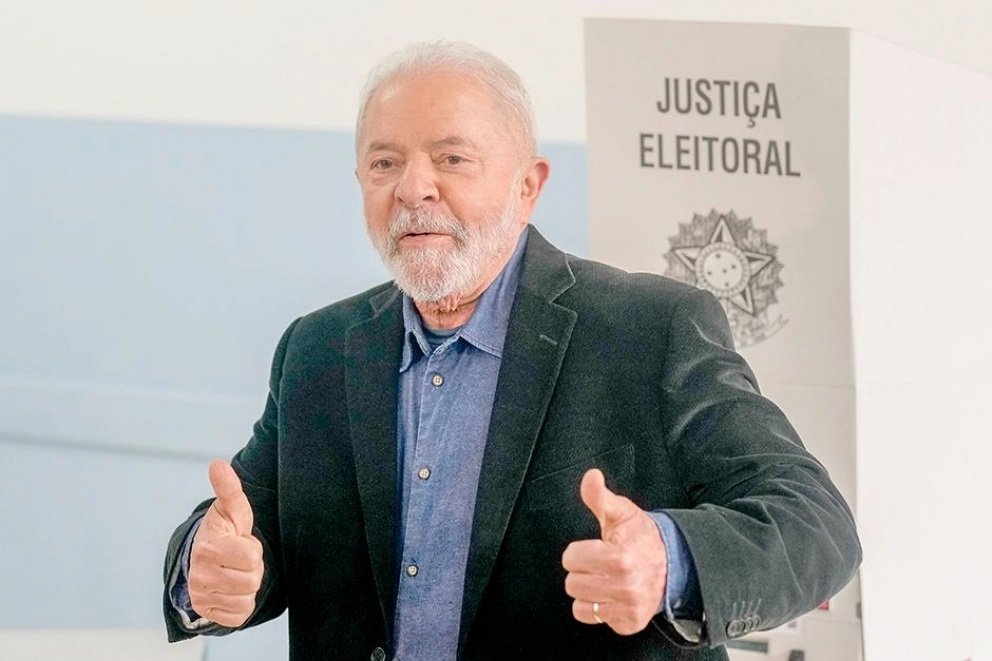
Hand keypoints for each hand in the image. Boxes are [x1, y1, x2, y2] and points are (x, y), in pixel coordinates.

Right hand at [188, 460, 263, 626]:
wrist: (203, 558)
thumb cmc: (224, 531)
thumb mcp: (230, 509)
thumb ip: (228, 489)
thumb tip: (217, 464)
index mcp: (208, 548)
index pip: (250, 558)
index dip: (252, 549)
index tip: (241, 543)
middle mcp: (199, 575)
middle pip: (251, 580)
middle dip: (252, 568)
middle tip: (239, 558)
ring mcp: (201, 596)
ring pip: (246, 599)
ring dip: (247, 586)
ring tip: (235, 571)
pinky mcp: (208, 613)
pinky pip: (239, 616)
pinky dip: (241, 603)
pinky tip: (231, 589)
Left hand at [561, 468, 667, 634]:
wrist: (673, 563)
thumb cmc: (642, 536)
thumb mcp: (621, 512)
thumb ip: (599, 496)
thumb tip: (591, 477)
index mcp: (619, 558)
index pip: (571, 558)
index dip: (578, 551)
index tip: (594, 547)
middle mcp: (625, 586)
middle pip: (572, 583)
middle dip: (582, 571)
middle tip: (600, 564)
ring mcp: (628, 607)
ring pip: (579, 603)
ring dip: (588, 591)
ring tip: (604, 579)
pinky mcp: (629, 623)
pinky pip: (593, 617)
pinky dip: (598, 608)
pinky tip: (611, 594)